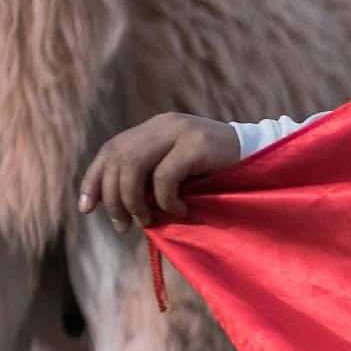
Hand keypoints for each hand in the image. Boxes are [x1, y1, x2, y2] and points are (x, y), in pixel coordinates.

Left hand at [77, 113, 240, 231]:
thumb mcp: (178, 173)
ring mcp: (180, 131)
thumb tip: (114, 206)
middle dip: (113, 198)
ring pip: (133, 165)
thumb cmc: (219, 175)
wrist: (263, 160)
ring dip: (133, 200)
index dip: (93, 179)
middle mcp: (163, 125)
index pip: (111, 150)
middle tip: (124, 225)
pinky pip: (164, 176)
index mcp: (153, 129)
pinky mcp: (197, 144)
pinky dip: (166, 200)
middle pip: (117, 159)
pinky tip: (180, 211)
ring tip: (148, 219)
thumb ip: (150, 178)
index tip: (87, 208)